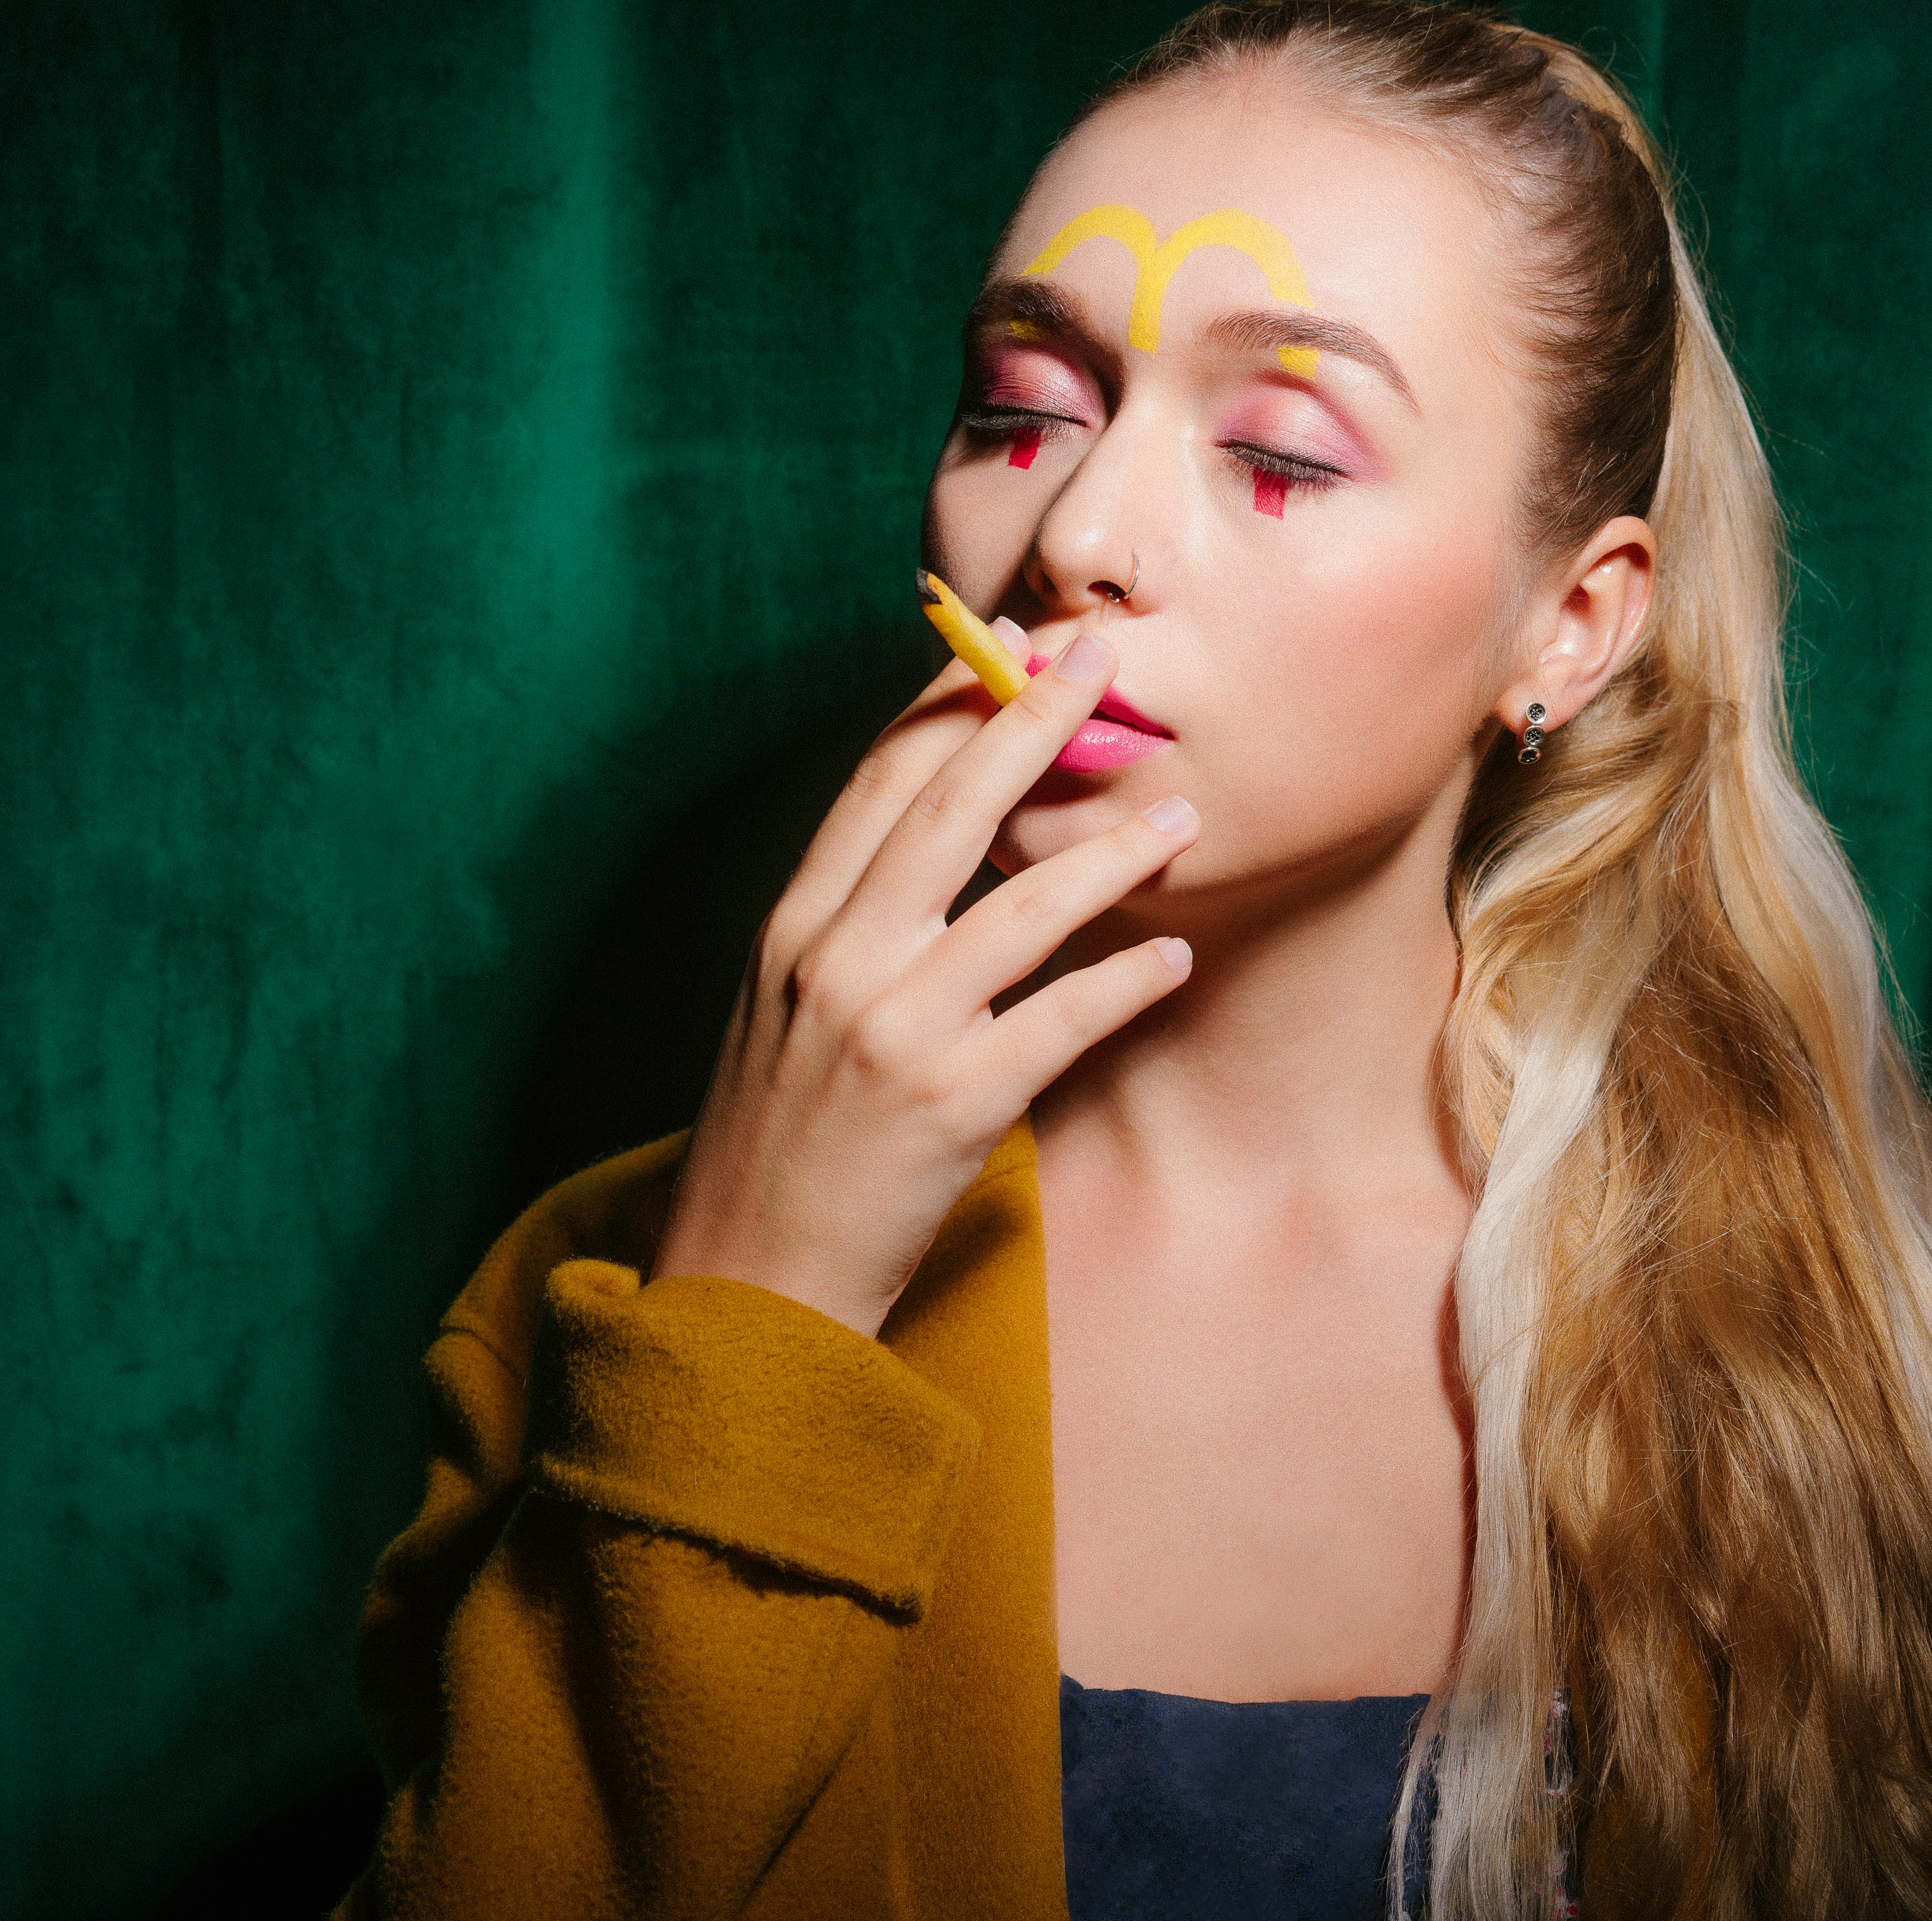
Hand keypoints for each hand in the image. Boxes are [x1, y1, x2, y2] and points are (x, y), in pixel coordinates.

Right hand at [651, 630, 1195, 1334]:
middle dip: (1030, 724)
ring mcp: (893, 1030)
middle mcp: (837, 962)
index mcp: (792, 931)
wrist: (749, 1280)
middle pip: (948, 811)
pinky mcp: (951, 1103)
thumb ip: (846, 928)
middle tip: (1101, 662)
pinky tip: (1175, 956)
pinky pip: (1062, 1020)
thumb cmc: (778, 1142)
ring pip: (1022, 909)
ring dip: (1113, 854)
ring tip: (1182, 817)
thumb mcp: (785, 1012)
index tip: (1005, 651)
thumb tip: (923, 851)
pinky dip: (1127, 983)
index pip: (875, 785)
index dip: (945, 709)